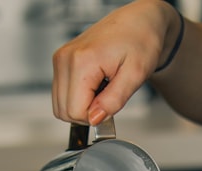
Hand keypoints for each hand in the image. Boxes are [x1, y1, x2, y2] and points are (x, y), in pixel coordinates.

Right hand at [52, 0, 179, 125]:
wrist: (139, 21)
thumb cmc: (141, 40)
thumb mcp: (135, 75)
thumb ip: (114, 100)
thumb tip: (95, 119)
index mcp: (82, 61)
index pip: (75, 111)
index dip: (95, 116)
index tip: (111, 105)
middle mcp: (65, 58)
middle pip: (64, 111)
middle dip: (88, 113)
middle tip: (108, 97)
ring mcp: (61, 59)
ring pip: (60, 105)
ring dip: (82, 106)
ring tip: (103, 89)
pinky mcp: (61, 61)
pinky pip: (62, 94)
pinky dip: (78, 97)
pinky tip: (95, 86)